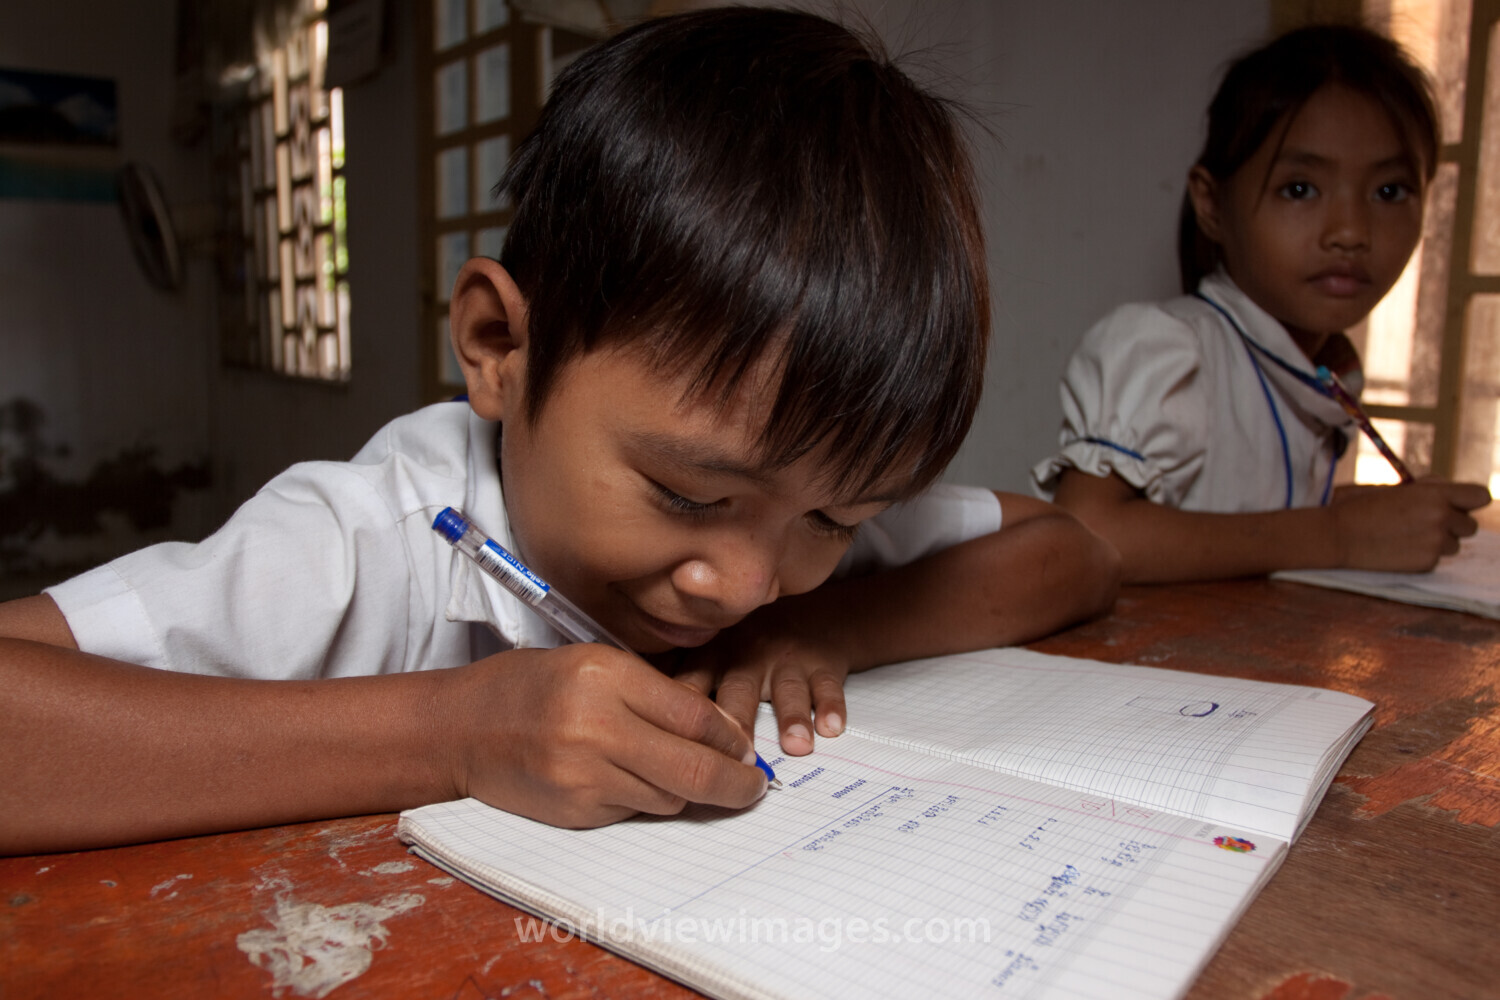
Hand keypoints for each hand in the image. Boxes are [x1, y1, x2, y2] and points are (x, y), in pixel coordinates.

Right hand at [439, 643, 766, 827]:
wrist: (460, 729)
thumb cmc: (532, 686)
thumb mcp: (596, 665)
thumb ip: (658, 695)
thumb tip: (726, 735)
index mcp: (606, 676)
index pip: (697, 716)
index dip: (733, 738)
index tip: (747, 750)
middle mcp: (597, 726)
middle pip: (696, 769)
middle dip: (738, 785)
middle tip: (754, 788)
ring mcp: (584, 775)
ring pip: (670, 796)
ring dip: (684, 790)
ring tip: (670, 771)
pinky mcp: (575, 811)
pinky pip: (635, 811)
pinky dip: (643, 799)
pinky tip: (620, 779)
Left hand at [674, 607, 851, 756]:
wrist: (810, 617)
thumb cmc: (746, 645)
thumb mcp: (706, 653)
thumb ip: (671, 683)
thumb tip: (618, 720)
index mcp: (709, 660)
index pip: (689, 692)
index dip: (680, 722)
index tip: (669, 749)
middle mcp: (744, 658)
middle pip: (737, 694)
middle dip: (735, 726)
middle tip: (733, 760)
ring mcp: (784, 660)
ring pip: (786, 689)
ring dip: (790, 717)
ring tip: (794, 746)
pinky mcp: (821, 663)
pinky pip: (827, 685)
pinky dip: (830, 706)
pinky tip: (831, 727)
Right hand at [1330, 478, 1490, 570]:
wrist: (1335, 535)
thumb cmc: (1360, 507)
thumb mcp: (1394, 488)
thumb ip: (1427, 489)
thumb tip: (1448, 489)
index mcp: (1435, 495)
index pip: (1480, 496)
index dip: (1470, 501)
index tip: (1457, 505)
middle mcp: (1441, 519)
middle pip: (1469, 525)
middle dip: (1452, 525)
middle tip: (1425, 523)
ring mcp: (1435, 543)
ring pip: (1454, 545)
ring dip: (1437, 541)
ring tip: (1406, 536)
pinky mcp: (1426, 564)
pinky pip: (1436, 559)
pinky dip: (1421, 555)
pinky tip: (1397, 548)